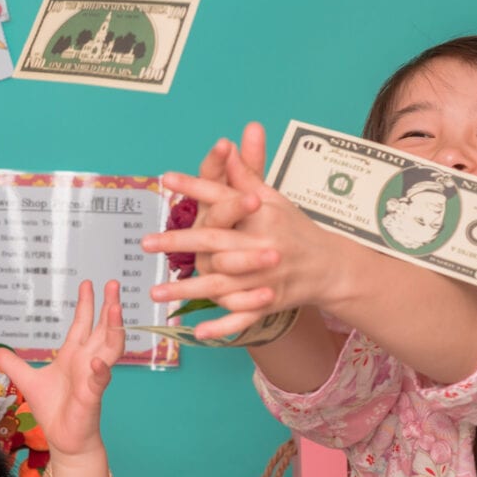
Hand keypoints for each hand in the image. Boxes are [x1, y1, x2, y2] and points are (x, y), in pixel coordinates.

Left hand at [0, 280, 122, 458]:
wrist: (64, 439)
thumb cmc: (53, 409)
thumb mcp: (28, 381)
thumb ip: (14, 365)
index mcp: (74, 355)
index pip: (83, 324)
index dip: (86, 304)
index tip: (88, 283)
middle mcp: (87, 361)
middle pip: (103, 328)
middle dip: (109, 306)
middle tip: (112, 283)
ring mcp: (92, 377)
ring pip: (110, 348)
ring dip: (114, 328)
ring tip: (116, 307)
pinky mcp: (92, 396)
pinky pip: (100, 380)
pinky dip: (100, 370)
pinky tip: (96, 362)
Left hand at [143, 123, 340, 340]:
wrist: (329, 266)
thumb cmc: (294, 227)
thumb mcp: (273, 198)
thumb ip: (246, 175)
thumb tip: (230, 143)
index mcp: (263, 215)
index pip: (225, 197)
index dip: (196, 187)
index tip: (166, 179)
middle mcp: (263, 245)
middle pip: (216, 242)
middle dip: (180, 242)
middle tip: (147, 242)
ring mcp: (266, 276)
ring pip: (221, 283)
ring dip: (187, 289)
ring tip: (154, 291)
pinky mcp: (268, 302)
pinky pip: (243, 317)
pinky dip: (222, 326)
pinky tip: (196, 332)